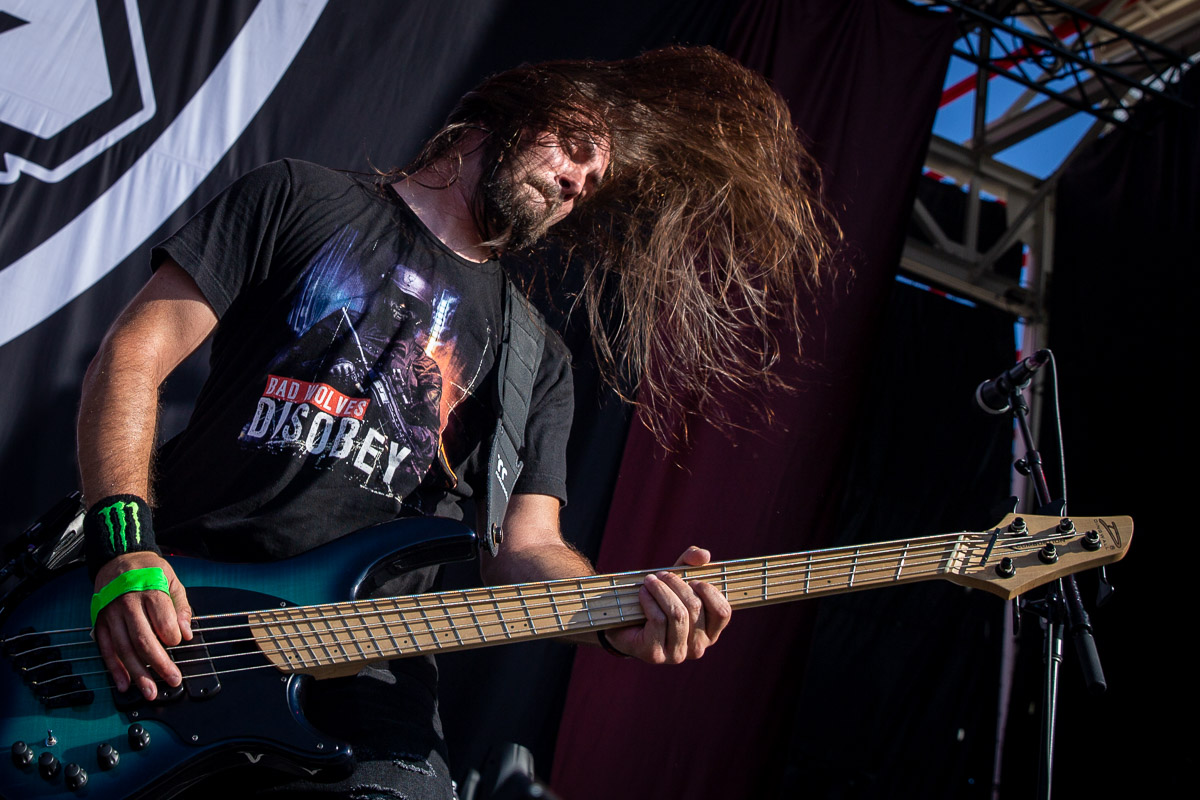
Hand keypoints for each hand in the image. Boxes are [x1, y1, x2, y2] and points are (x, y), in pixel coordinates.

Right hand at [92, 552, 192, 699]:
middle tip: (173, 680)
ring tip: (150, 691)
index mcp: (148, 590)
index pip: (161, 619)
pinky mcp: (99, 622)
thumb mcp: (171, 578)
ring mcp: (110, 614)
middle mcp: (127, 604)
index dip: (172, 635)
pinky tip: (124, 684)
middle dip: (159, 663)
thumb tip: (187, 633)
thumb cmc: (149, 570)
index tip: (179, 643)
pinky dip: (114, 668)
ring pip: (124, 648)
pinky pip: (105, 648)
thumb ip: (180, 606)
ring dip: (137, 673)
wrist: (117, 558)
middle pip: (143, 638)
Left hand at [606, 546, 730, 663]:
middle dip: (677, 584)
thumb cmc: (659, 602)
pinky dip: (649, 601)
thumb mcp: (677, 579)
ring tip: (650, 581)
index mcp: (710, 632)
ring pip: (677, 614)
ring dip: (661, 591)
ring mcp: (677, 654)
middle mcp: (698, 647)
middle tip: (662, 574)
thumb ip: (691, 564)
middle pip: (695, 608)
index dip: (709, 591)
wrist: (626, 626)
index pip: (722, 612)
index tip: (693, 580)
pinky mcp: (655, 654)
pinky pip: (658, 621)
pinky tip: (642, 593)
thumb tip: (703, 555)